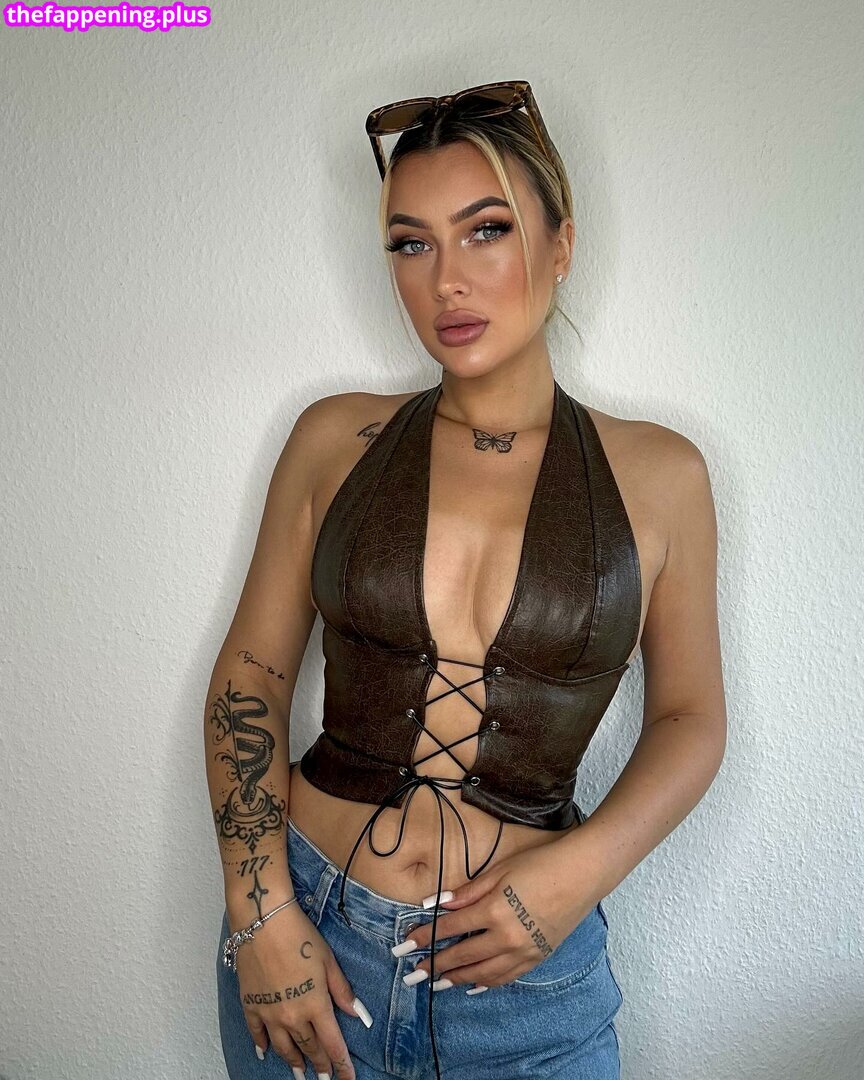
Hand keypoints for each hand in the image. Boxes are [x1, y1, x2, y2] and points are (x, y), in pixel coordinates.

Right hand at [234, 901, 370, 1077]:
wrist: (264, 922)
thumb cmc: (300, 935)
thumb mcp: (328, 960)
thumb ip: (342, 990)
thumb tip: (357, 1014)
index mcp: (315, 1004)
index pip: (332, 1044)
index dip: (341, 1063)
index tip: (347, 1077)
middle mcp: (292, 1015)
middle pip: (308, 1047)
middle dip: (319, 1065)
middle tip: (325, 1078)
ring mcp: (269, 1012)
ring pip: (283, 1046)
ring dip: (293, 1062)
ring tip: (299, 1073)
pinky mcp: (250, 1005)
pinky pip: (257, 1033)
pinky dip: (262, 1045)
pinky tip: (265, 1052)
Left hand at [406, 841, 598, 988]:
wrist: (583, 874)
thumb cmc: (540, 864)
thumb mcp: (500, 870)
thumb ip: (468, 891)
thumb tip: (437, 903)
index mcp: (494, 910)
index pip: (451, 927)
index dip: (426, 936)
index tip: (406, 943)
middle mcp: (507, 936)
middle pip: (463, 955)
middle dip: (435, 965)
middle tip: (413, 973)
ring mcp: (524, 951)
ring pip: (483, 973)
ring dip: (456, 979)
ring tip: (435, 984)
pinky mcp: (537, 957)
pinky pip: (506, 977)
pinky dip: (486, 983)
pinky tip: (472, 986)